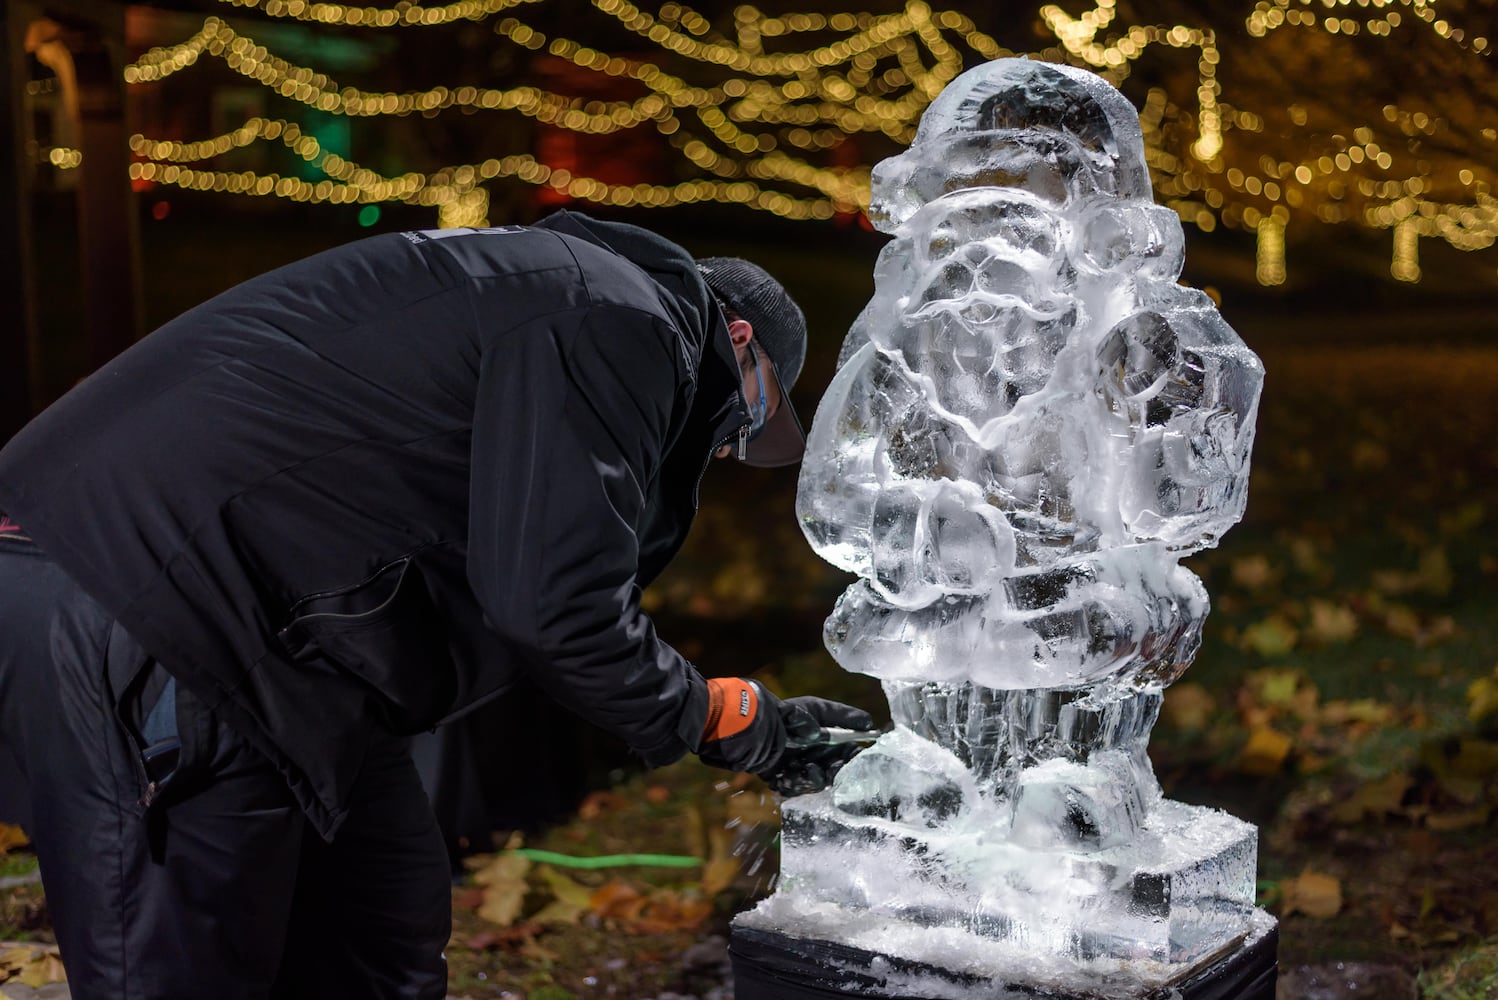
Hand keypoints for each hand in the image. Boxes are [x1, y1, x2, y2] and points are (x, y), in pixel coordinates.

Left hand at [696, 678, 874, 794]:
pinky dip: (794, 783)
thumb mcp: (780, 716)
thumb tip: (816, 733)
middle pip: (828, 749)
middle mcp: (797, 733)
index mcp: (803, 714)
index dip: (853, 723)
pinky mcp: (772, 767)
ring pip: (813, 767)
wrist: (713, 728)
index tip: (871, 729)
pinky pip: (791, 780)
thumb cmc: (748, 716)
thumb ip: (801, 723)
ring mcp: (786, 751)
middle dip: (839, 760)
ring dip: (816, 775)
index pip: (835, 718)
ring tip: (814, 775)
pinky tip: (792, 781)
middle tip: (845, 767)